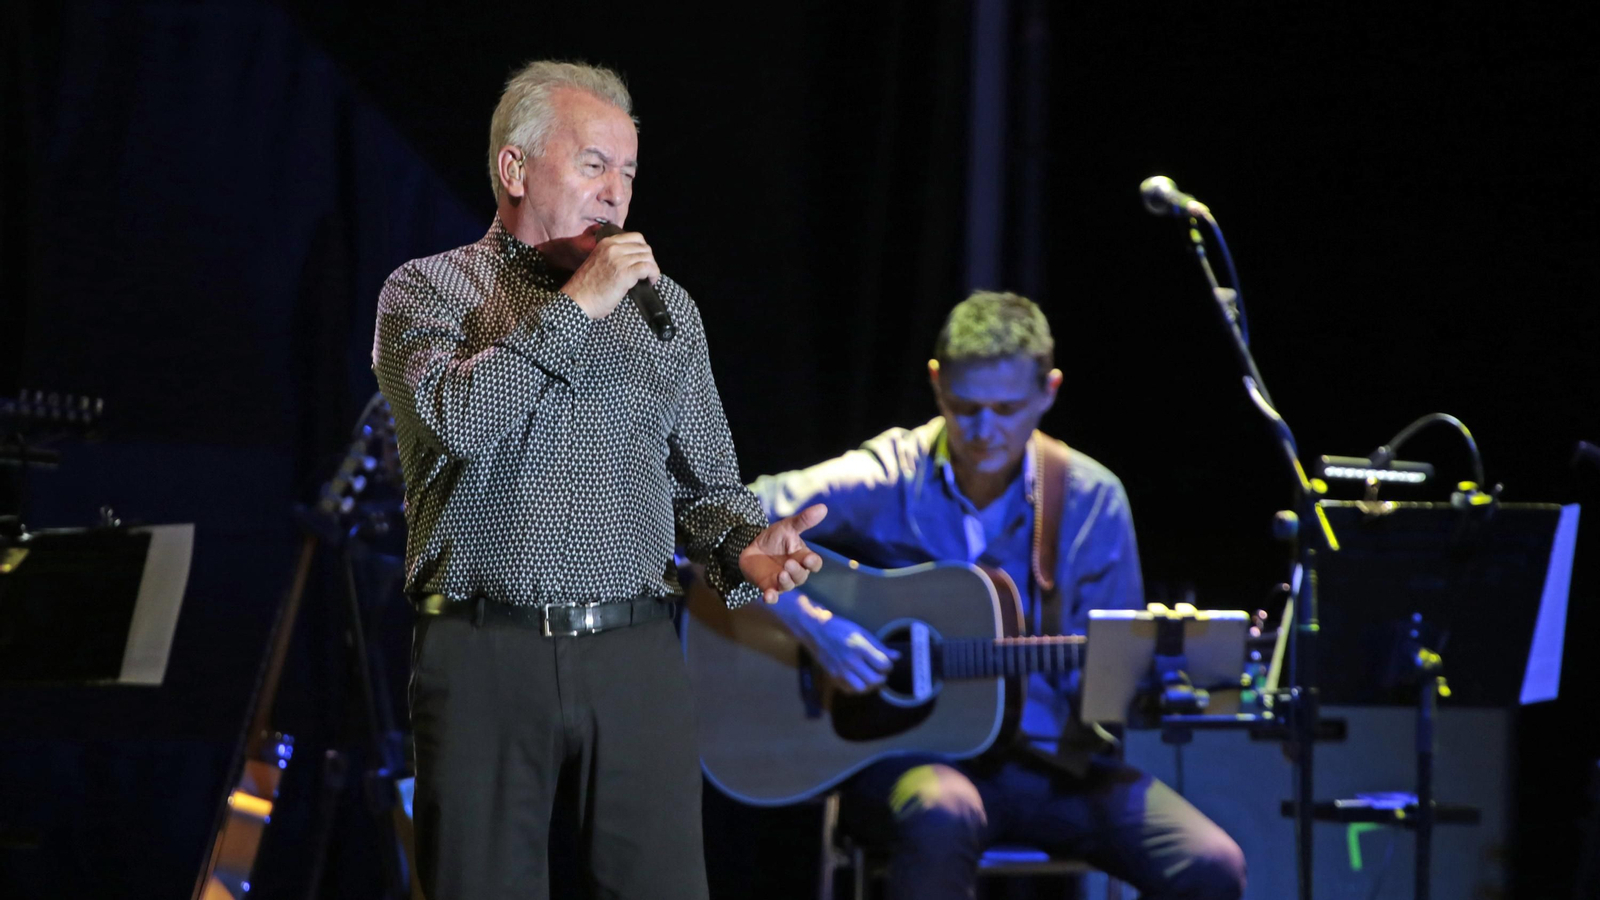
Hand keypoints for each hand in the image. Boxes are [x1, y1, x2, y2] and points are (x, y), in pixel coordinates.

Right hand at [543, 225, 659, 319]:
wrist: (577, 301)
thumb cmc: (586, 287)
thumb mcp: (598, 261)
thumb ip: (613, 257)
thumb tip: (631, 260)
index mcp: (606, 243)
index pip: (636, 237)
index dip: (643, 250)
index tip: (641, 261)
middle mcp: (613, 247)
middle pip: (644, 247)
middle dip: (649, 260)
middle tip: (646, 273)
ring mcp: (619, 259)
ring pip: (648, 257)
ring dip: (652, 269)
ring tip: (648, 279)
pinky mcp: (625, 273)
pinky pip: (648, 268)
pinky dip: (653, 275)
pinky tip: (650, 282)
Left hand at [738, 504, 828, 602]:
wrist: (752, 548)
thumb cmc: (774, 538)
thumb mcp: (787, 527)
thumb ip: (803, 520)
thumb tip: (823, 507)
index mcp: (803, 557)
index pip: (814, 563)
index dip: (813, 562)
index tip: (808, 558)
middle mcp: (796, 572)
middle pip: (802, 576)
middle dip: (796, 571)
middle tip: (788, 564)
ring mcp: (782, 581)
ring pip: (789, 586)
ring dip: (786, 582)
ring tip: (781, 574)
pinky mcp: (768, 588)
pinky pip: (772, 596)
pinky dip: (771, 598)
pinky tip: (768, 596)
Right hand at [784, 594, 899, 693]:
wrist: (816, 632)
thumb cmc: (840, 628)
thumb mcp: (862, 632)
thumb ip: (879, 646)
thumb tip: (897, 656)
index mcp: (859, 647)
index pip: (882, 665)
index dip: (888, 666)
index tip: (886, 664)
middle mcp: (850, 661)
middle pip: (874, 679)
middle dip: (882, 678)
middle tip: (881, 673)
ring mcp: (840, 670)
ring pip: (862, 688)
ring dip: (870, 686)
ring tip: (871, 678)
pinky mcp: (833, 676)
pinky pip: (849, 690)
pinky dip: (857, 688)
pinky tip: (859, 679)